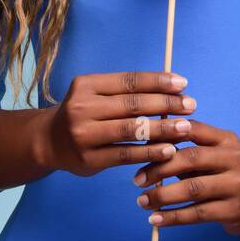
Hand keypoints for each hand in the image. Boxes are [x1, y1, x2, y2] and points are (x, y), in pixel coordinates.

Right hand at [40, 71, 197, 177]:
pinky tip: (169, 150)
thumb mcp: (96, 95)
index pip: (128, 81)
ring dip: (162, 128)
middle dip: (165, 104)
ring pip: (131, 130)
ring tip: (185, 127)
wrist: (49, 142)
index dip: (157, 81)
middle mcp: (82, 108)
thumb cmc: (84, 114)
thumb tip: (171, 88)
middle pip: (132, 104)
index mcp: (86, 85)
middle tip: (191, 106)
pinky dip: (150, 152)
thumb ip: (126, 92)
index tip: (183, 84)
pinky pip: (126, 154)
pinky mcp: (89, 159)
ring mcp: (84, 135)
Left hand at [131, 119, 239, 234]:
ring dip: (162, 195)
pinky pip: (197, 214)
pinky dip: (173, 217)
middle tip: (137, 179)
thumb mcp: (213, 155)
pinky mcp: (234, 210)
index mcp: (227, 139)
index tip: (140, 147)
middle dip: (159, 168)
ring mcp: (237, 185)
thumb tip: (146, 147)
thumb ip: (187, 149)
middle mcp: (236, 159)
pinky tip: (156, 219)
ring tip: (143, 201)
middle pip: (191, 158)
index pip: (193, 129)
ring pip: (192, 189)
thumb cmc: (225, 175)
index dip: (164, 136)